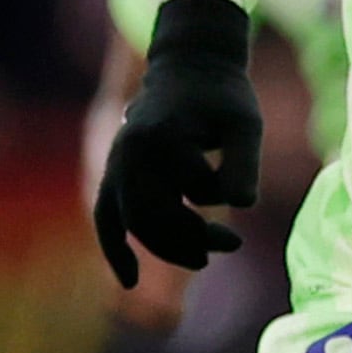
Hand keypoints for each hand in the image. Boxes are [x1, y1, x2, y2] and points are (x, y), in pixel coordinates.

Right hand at [91, 0, 262, 285]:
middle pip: (154, 215)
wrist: (187, 71)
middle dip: (193, 238)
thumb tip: (243, 204)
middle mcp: (130, 154)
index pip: (194, 189)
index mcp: (162, 138)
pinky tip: (131, 281)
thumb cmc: (222, 98)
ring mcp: (117, 165)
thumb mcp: (244, 124)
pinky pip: (107, 217)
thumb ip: (243, 161)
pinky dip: (116, 249)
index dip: (220, 195)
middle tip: (233, 244)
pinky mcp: (115, 175)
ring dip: (167, 246)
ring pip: (132, 222)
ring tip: (204, 259)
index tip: (242, 190)